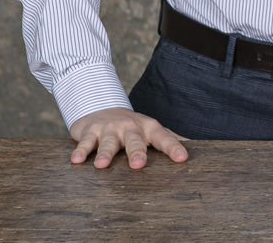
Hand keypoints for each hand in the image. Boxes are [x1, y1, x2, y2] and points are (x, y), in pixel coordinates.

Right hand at [68, 107, 188, 169]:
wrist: (102, 107)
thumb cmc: (133, 126)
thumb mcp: (152, 130)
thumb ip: (170, 138)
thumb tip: (196, 146)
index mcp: (148, 128)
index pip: (163, 137)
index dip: (173, 147)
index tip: (182, 158)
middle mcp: (130, 127)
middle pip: (134, 140)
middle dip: (136, 152)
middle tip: (138, 165)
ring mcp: (110, 128)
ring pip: (108, 142)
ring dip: (105, 154)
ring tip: (101, 166)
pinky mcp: (90, 131)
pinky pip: (85, 142)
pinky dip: (81, 151)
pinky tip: (76, 161)